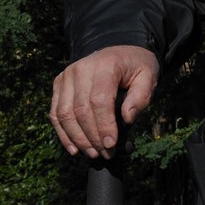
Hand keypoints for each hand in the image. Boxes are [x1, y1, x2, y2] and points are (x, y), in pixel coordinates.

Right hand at [49, 44, 158, 159]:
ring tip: (93, 154)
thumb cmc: (135, 66)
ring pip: (64, 114)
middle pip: (80, 110)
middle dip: (92, 137)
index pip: (100, 100)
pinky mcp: (58, 84)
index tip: (111, 144)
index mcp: (105, 66)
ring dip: (77, 138)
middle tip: (106, 153)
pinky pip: (55, 113)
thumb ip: (141, 96)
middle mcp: (81, 69)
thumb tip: (127, 119)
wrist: (118, 51)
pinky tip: (74, 149)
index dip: (104, 125)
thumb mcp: (148, 76)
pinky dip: (63, 134)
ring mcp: (66, 76)